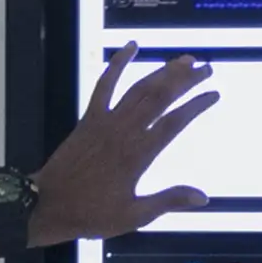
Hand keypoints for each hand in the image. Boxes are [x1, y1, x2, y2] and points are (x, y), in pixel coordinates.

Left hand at [18, 52, 220, 247]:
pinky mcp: (90, 117)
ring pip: (138, 88)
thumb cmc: (91, 213)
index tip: (214, 94)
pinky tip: (131, 47)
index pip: (174, 122)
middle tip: (206, 68)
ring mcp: (105, 121)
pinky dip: (118, 64)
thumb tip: (202, 197)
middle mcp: (124, 132)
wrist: (48, 204)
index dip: (196, 105)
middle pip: (160, 98)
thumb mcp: (134, 215)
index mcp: (138, 155)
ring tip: (184, 60)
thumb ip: (168, 201)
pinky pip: (105, 84)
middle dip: (185, 80)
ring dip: (162, 71)